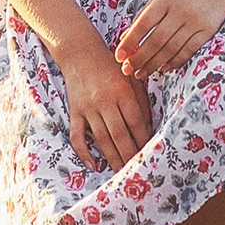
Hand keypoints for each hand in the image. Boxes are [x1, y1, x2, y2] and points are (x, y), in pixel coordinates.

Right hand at [56, 39, 152, 170]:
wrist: (80, 52)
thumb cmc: (111, 66)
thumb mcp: (131, 78)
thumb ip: (141, 101)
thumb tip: (148, 128)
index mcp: (122, 91)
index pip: (136, 122)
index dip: (144, 139)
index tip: (150, 152)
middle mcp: (104, 101)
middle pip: (119, 134)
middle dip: (130, 154)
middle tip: (137, 170)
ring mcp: (87, 108)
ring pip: (101, 138)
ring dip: (112, 157)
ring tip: (121, 171)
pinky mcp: (74, 111)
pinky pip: (77, 136)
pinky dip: (83, 152)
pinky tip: (93, 165)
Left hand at [115, 0, 224, 79]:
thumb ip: (143, 16)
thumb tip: (125, 39)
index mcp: (164, 0)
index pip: (143, 24)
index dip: (130, 41)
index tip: (119, 55)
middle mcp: (180, 10)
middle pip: (156, 40)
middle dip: (139, 58)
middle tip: (127, 70)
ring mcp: (195, 21)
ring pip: (171, 48)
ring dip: (154, 64)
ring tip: (142, 73)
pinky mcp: (208, 30)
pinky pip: (189, 50)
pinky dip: (175, 61)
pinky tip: (164, 68)